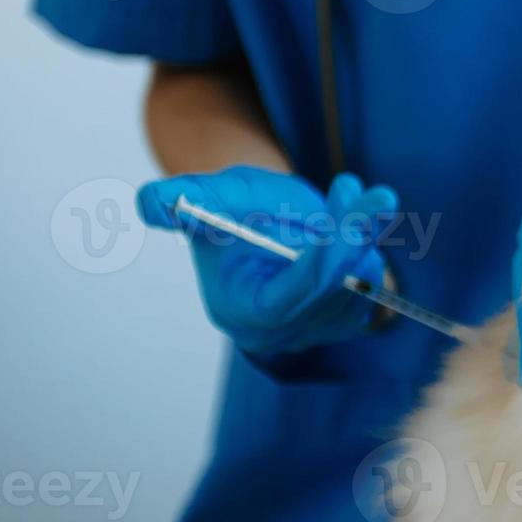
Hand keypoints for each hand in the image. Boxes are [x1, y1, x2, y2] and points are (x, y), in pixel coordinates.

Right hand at [137, 167, 397, 358]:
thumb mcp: (208, 195)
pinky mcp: (345, 315)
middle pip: (326, 295)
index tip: (340, 230)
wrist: (260, 214)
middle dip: (350, 242)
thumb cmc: (231, 206)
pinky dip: (372, 242)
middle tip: (371, 196)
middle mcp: (279, 331)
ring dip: (364, 233)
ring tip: (353, 189)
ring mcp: (315, 328)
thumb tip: (149, 202)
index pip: (282, 303)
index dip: (312, 270)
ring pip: (357, 283)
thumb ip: (180, 199)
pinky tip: (360, 212)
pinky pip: (370, 280)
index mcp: (239, 310)